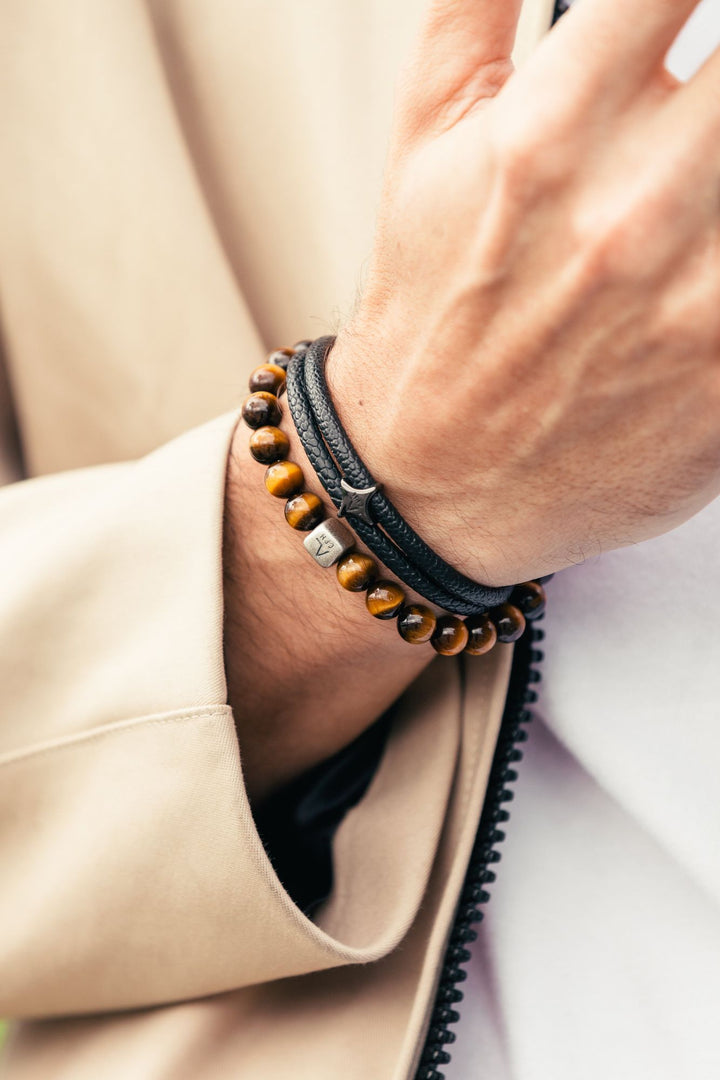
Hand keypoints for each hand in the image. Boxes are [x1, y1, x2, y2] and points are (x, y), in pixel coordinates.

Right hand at [328, 0, 719, 584]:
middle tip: (706, 109)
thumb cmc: (427, 318)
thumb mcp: (421, 144)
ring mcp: (700, 305)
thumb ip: (478, 3)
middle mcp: (634, 212)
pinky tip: (708, 246)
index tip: (686, 17)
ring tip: (702, 171)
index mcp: (551, 132)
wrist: (427, 481)